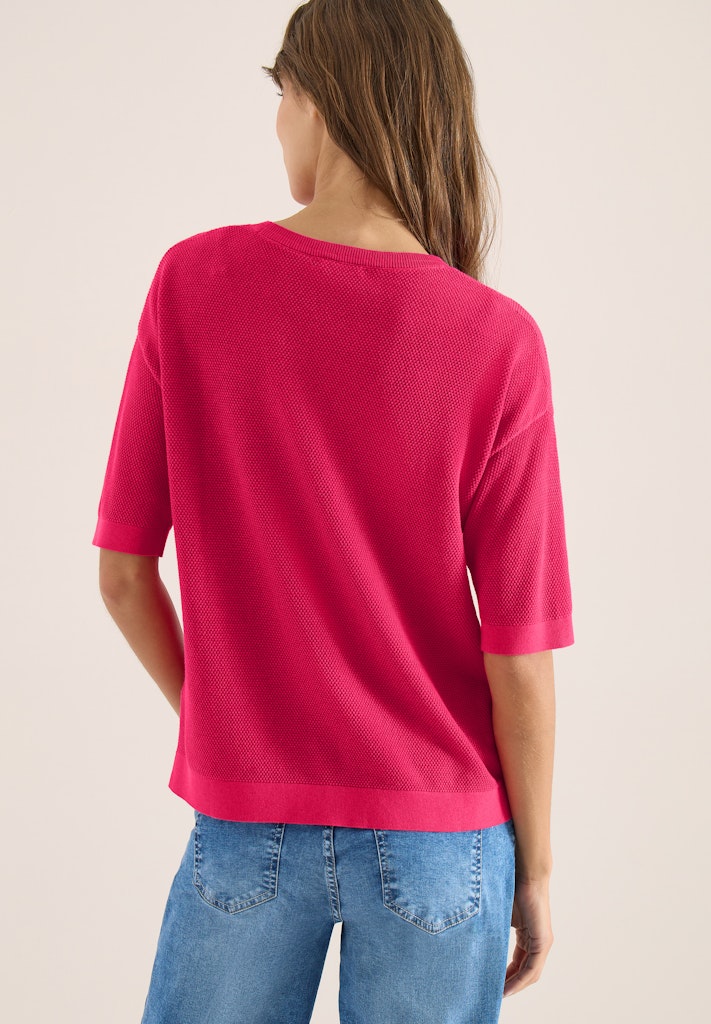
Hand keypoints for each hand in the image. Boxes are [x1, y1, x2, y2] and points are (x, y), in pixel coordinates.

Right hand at [503, 877, 553, 997]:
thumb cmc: (510, 885)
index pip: (519, 963)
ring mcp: (542, 941)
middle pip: (525, 972)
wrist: (525, 872)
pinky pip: (533, 967)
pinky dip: (521, 979)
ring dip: (515, 985)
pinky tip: (509, 987)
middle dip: (510, 984)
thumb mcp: (499, 914)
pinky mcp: (543, 940)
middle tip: (494, 993)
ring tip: (499, 993)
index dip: (507, 977)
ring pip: (530, 973)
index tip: (492, 984)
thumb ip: (494, 928)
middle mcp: (538, 941)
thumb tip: (475, 937)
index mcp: (528, 935)